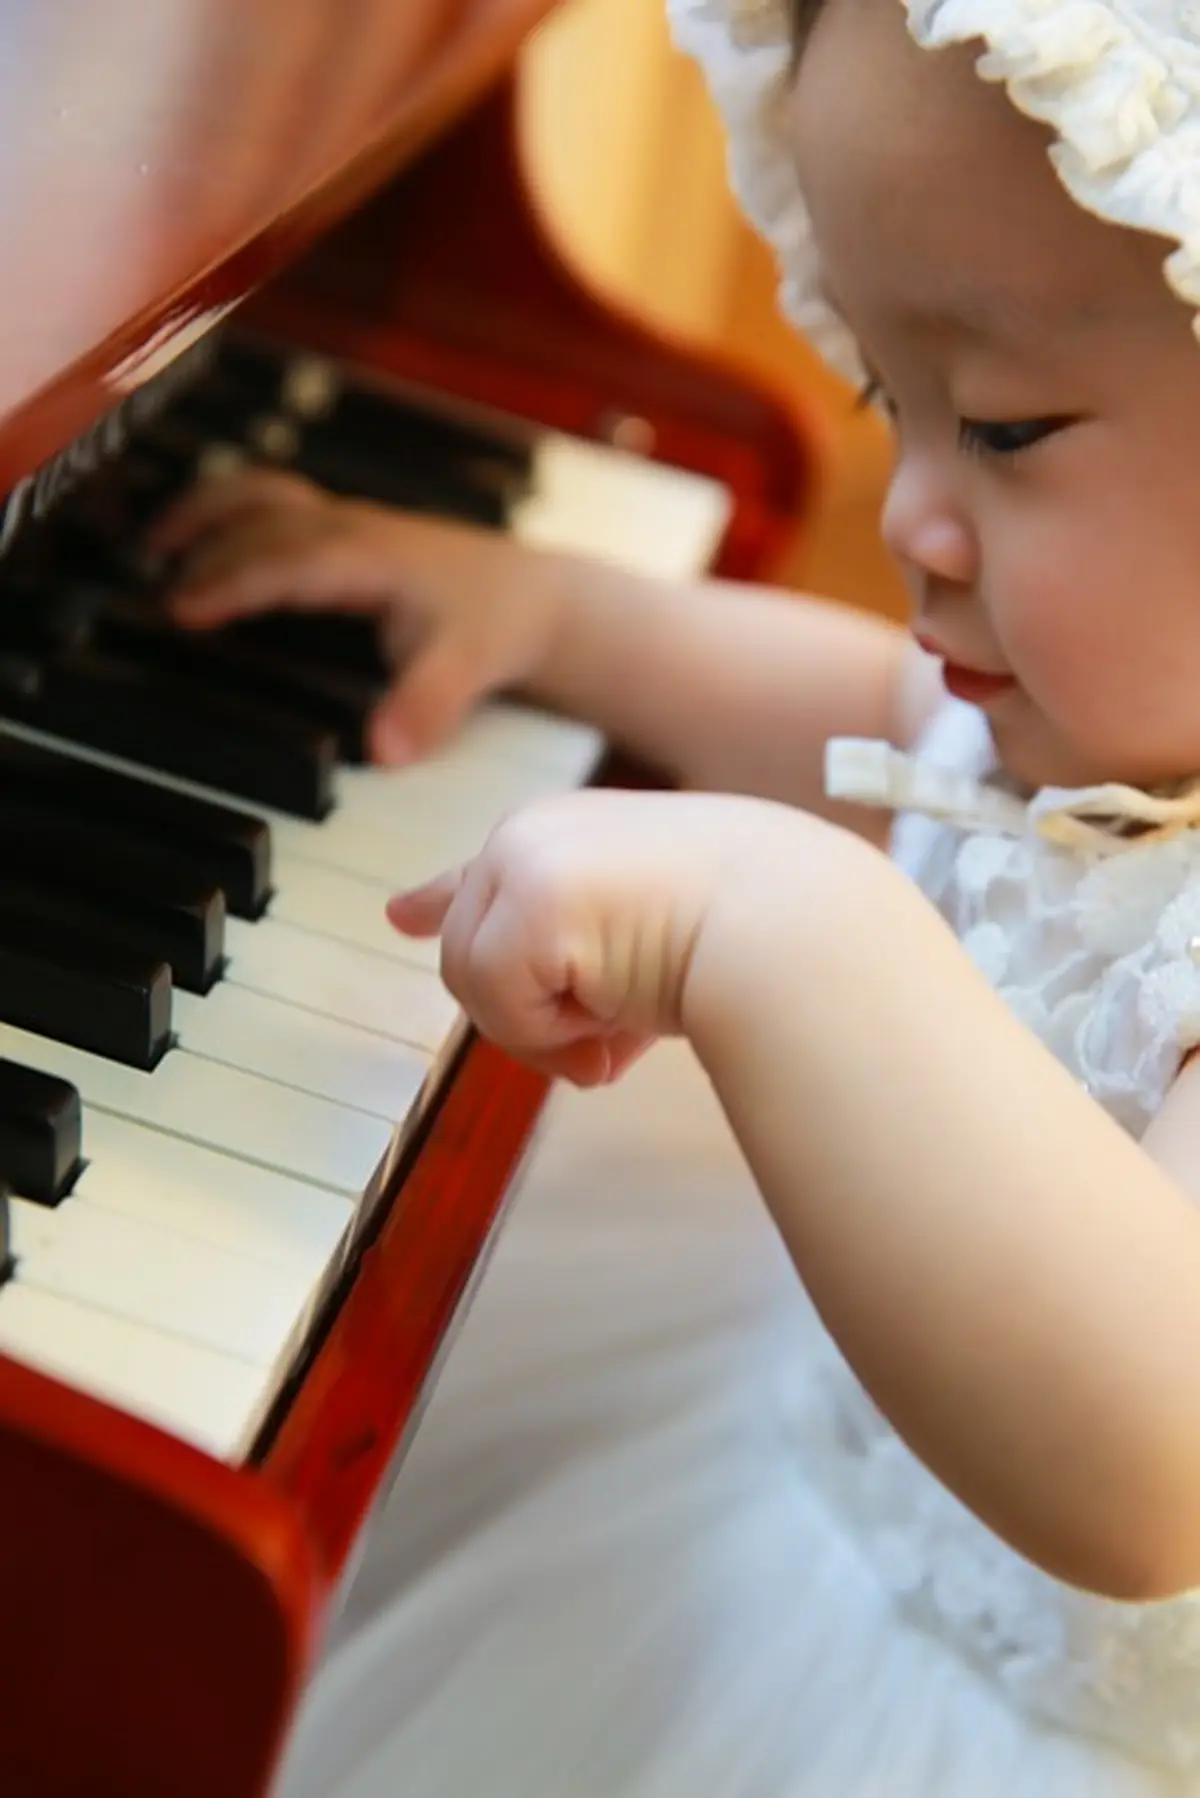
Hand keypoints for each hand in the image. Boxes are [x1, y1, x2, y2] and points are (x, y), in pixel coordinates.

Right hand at [147, 469, 562, 764]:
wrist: (542, 597)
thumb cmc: (501, 625)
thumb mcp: (467, 668)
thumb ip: (424, 707)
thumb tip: (386, 753)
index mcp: (368, 555)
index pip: (282, 562)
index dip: (230, 582)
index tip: (180, 608)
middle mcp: (353, 529)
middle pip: (260, 522)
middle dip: (202, 547)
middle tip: (148, 588)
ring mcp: (352, 524)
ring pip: (266, 497)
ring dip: (209, 511)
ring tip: (156, 541)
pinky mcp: (355, 532)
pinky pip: (280, 509)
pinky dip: (236, 516)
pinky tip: (212, 542)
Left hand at [387, 788, 802, 1085]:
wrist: (794, 924)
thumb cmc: (753, 934)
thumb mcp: (655, 941)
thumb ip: (595, 974)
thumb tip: (576, 1055)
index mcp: (568, 834)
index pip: (484, 875)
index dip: (438, 900)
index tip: (404, 915)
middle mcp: (533, 833)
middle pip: (473, 957)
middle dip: (533, 1017)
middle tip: (607, 1044)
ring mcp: (524, 858)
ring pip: (474, 985)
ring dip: (545, 1031)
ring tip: (620, 1028)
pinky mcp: (529, 900)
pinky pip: (498, 1004)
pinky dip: (552, 1035)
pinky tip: (614, 1020)